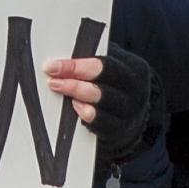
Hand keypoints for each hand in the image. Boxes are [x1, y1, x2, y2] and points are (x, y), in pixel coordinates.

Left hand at [44, 42, 154, 164]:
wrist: (136, 114)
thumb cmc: (117, 84)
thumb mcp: (113, 66)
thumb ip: (92, 59)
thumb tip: (63, 57)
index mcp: (133, 69)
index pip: (104, 65)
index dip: (76, 66)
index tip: (52, 66)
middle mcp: (134, 91)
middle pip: (103, 85)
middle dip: (74, 83)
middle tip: (52, 81)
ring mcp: (128, 112)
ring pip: (102, 104)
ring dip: (78, 96)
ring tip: (60, 90)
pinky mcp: (120, 130)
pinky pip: (102, 124)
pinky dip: (87, 115)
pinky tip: (76, 108)